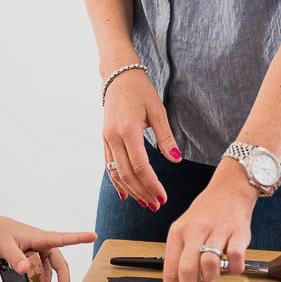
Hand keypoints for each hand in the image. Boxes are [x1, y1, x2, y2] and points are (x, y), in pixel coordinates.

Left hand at [0, 217, 97, 281]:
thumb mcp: (4, 246)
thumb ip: (15, 258)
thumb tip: (24, 269)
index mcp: (40, 238)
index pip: (63, 239)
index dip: (79, 238)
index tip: (93, 235)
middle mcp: (44, 245)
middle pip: (60, 265)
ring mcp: (40, 252)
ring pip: (51, 271)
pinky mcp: (35, 258)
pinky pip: (42, 272)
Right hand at [102, 69, 180, 210]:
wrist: (118, 76)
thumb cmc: (140, 90)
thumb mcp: (158, 110)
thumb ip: (166, 137)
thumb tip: (176, 159)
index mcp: (127, 130)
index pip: (139, 166)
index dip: (151, 184)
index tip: (163, 197)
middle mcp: (113, 137)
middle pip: (127, 174)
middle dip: (142, 192)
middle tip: (157, 205)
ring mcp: (106, 139)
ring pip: (116, 173)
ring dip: (131, 191)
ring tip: (146, 203)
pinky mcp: (104, 140)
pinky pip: (109, 166)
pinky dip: (117, 182)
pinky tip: (125, 194)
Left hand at [162, 160, 255, 281]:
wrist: (230, 189)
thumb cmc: (207, 214)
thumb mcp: (186, 229)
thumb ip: (183, 256)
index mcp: (177, 232)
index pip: (170, 270)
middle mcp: (195, 230)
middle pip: (186, 270)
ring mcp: (217, 230)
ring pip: (209, 264)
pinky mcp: (238, 232)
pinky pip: (235, 258)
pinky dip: (234, 273)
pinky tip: (232, 276)